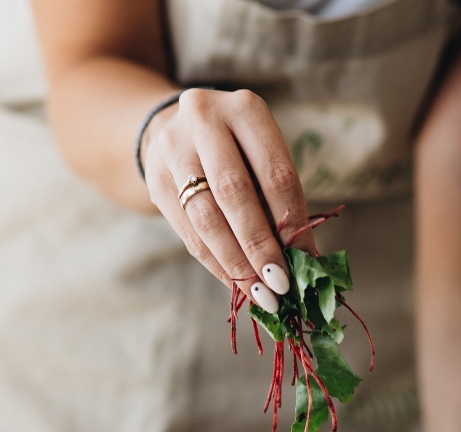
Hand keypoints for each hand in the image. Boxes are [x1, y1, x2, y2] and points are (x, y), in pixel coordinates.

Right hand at [143, 88, 315, 307]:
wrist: (174, 130)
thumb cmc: (237, 151)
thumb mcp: (262, 158)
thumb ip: (280, 202)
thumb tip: (304, 260)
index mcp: (245, 109)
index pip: (275, 173)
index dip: (292, 222)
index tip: (306, 262)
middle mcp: (204, 120)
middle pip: (235, 194)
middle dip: (260, 246)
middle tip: (280, 284)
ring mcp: (173, 149)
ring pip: (207, 218)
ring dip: (236, 262)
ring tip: (261, 293)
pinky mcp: (155, 180)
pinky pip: (189, 233)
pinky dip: (216, 264)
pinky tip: (236, 283)